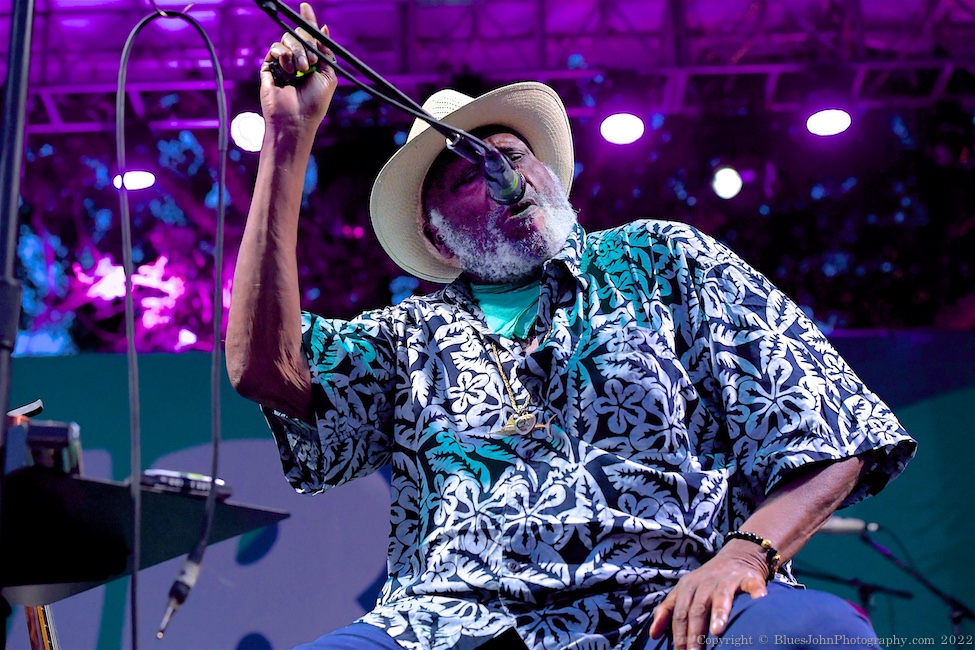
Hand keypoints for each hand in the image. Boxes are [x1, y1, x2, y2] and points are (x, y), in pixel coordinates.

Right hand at [259, 2, 336, 130]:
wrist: (296, 120)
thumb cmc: (315, 103)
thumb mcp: (328, 75)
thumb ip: (326, 51)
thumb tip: (323, 28)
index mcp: (312, 61)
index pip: (309, 36)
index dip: (308, 20)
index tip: (305, 6)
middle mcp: (296, 60)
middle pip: (298, 34)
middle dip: (306, 43)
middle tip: (311, 62)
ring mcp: (282, 63)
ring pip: (286, 40)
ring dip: (297, 52)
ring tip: (301, 69)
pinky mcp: (269, 67)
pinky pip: (275, 49)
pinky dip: (284, 57)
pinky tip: (288, 72)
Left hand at [649, 540, 768, 649]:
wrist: (737, 557)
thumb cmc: (706, 582)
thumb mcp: (684, 591)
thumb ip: (668, 610)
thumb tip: (653, 634)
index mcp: (687, 586)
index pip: (680, 613)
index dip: (678, 633)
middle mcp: (706, 582)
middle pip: (697, 609)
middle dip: (695, 632)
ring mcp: (727, 579)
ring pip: (721, 597)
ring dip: (718, 613)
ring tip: (717, 631)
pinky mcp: (748, 578)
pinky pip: (752, 585)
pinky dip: (756, 593)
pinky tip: (758, 601)